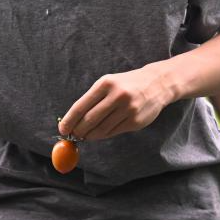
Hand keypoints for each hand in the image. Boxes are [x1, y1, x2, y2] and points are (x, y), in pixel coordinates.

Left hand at [58, 64, 172, 140]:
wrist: (157, 83)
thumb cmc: (126, 84)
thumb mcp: (109, 83)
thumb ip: (93, 100)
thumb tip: (74, 121)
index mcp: (106, 83)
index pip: (81, 106)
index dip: (69, 120)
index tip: (62, 129)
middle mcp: (117, 95)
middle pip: (90, 120)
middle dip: (78, 131)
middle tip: (73, 136)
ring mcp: (128, 109)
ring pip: (102, 129)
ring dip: (90, 135)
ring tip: (85, 136)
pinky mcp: (136, 121)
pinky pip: (114, 132)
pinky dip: (103, 135)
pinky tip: (100, 133)